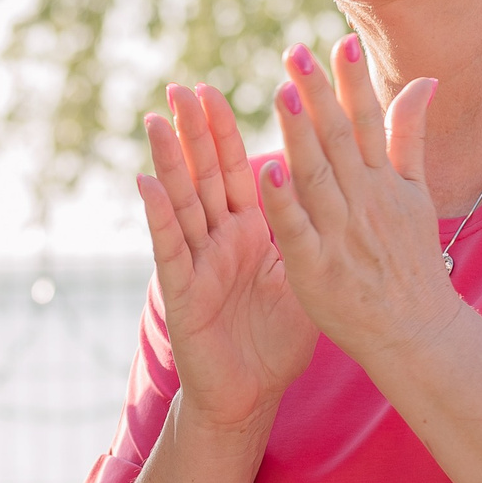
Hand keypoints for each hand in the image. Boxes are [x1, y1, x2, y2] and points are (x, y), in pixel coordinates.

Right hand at [136, 82, 317, 435]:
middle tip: (182, 87)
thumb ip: (309, 229)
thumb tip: (334, 190)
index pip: (235, 172)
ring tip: (158, 120)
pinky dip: (159, 216)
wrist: (253, 395)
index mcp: (248, 233)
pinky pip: (171, 250)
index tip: (218, 88)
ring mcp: (197, 264)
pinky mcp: (183, 294)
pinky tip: (147, 184)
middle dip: (194, 133)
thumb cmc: (275, 338)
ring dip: (170, 162)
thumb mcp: (302, 274)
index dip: (226, 132)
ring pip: (182, 204)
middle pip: (205, 177)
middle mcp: (217, 241)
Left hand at [256, 34, 462, 357]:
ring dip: (300, 135)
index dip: (354, 83)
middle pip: (338, 140)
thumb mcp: (418, 193)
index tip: (340, 43)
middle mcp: (364, 201)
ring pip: (316, 176)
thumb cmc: (411, 261)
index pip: (368, 122)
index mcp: (385, 182)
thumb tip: (425, 80)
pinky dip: (285, 201)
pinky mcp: (316, 269)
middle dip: (318, 95)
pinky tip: (268, 169)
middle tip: (295, 53)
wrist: (416, 332)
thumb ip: (410, 136)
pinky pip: (297, 230)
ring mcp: (340, 235)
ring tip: (283, 94)